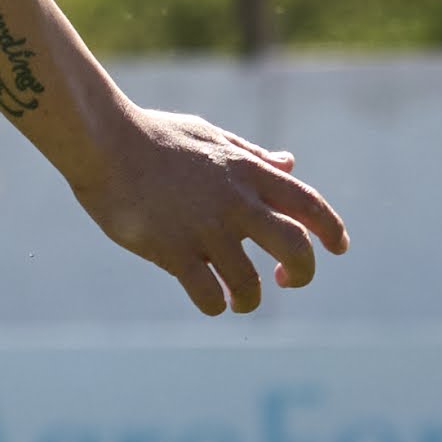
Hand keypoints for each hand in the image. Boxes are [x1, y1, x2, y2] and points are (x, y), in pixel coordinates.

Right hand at [69, 105, 348, 317]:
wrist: (103, 141)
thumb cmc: (154, 136)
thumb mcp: (211, 137)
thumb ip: (252, 155)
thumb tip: (289, 163)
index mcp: (248, 172)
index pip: (309, 204)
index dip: (332, 230)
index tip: (338, 249)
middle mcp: (235, 202)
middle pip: (295, 248)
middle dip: (302, 274)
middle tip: (287, 281)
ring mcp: (205, 229)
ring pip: (250, 284)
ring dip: (250, 300)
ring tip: (238, 300)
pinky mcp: (172, 251)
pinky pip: (207, 295)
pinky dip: (214, 305)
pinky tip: (209, 299)